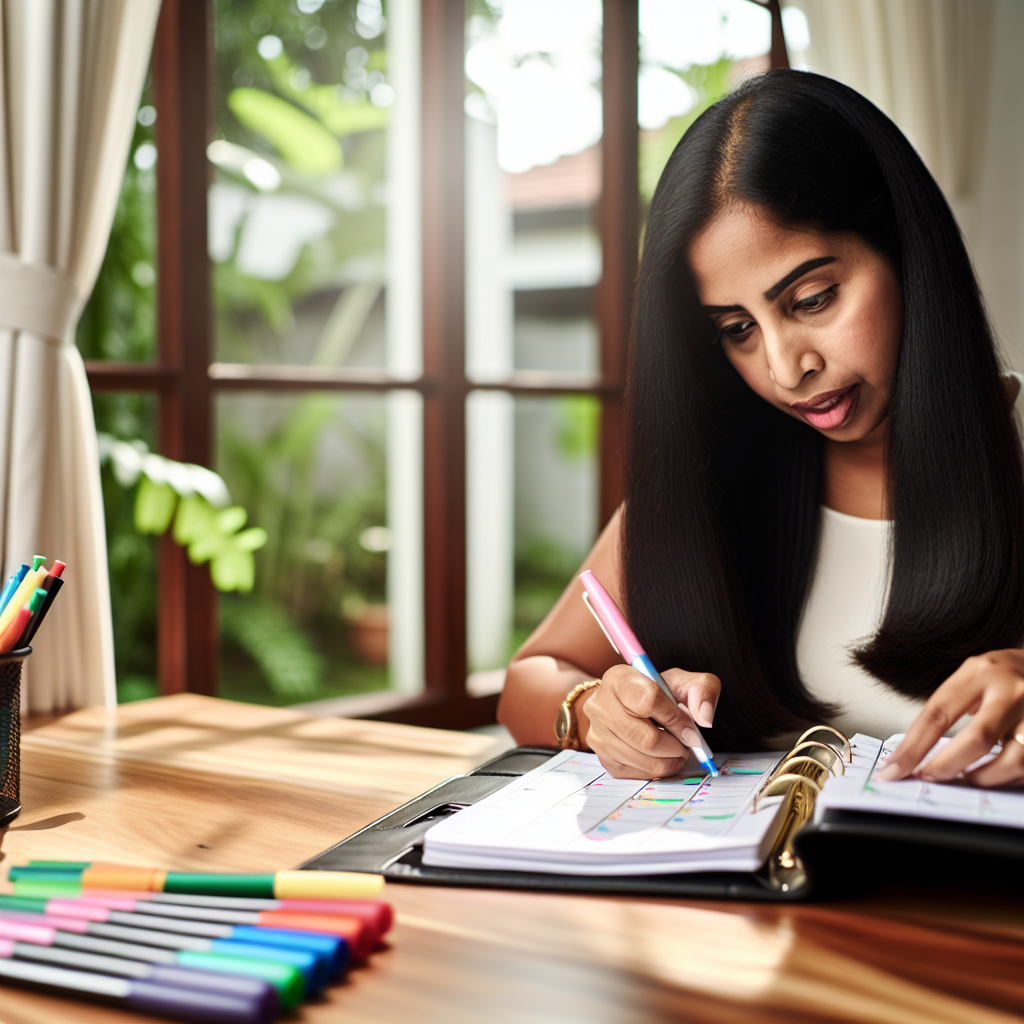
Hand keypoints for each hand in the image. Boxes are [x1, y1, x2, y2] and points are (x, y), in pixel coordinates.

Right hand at [580, 665, 720, 778]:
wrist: (626, 705)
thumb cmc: (656, 692)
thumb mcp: (681, 681)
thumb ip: (702, 690)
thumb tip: (704, 718)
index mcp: (618, 679)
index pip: (649, 701)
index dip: (676, 718)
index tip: (690, 728)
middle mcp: (599, 706)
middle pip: (647, 739)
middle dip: (676, 746)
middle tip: (686, 744)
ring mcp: (598, 734)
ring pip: (644, 760)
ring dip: (670, 760)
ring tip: (676, 750)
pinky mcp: (603, 758)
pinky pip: (638, 774)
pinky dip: (658, 769)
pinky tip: (662, 757)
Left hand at [876, 650, 1023, 786]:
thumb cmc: (1004, 676)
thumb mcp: (974, 677)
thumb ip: (951, 708)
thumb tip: (915, 752)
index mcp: (980, 672)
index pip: (938, 713)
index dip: (913, 747)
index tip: (894, 769)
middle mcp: (1011, 690)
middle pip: (976, 738)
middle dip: (947, 766)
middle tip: (928, 777)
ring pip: (1011, 761)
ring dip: (982, 778)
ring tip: (967, 777)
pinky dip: (1006, 777)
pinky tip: (994, 773)